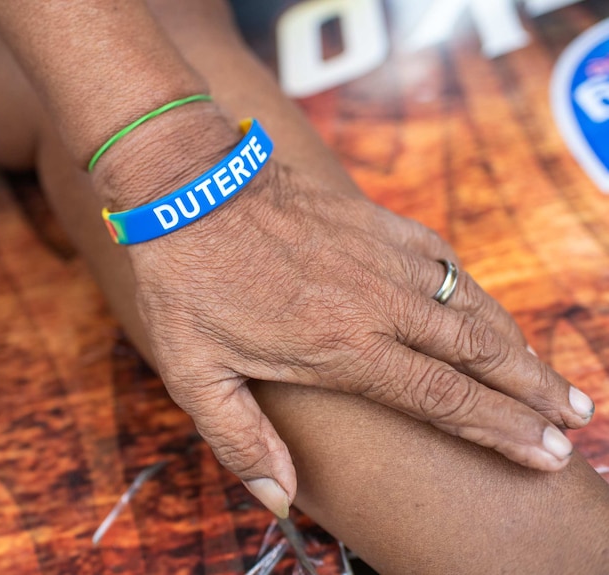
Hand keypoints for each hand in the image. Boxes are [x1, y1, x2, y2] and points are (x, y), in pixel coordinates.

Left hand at [99, 116, 594, 516]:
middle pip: (477, 353)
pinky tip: (480, 301)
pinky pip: (440, 257)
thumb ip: (241, 441)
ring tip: (548, 371)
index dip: (502, 430)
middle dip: (534, 388)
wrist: (183, 186)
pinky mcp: (372, 219)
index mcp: (342, 347)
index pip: (444, 400)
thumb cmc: (183, 281)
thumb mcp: (194, 375)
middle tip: (575, 415)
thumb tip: (279, 501)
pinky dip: (470, 287)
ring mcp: (379, 255)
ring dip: (514, 340)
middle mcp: (377, 302)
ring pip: (469, 303)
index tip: (546, 451)